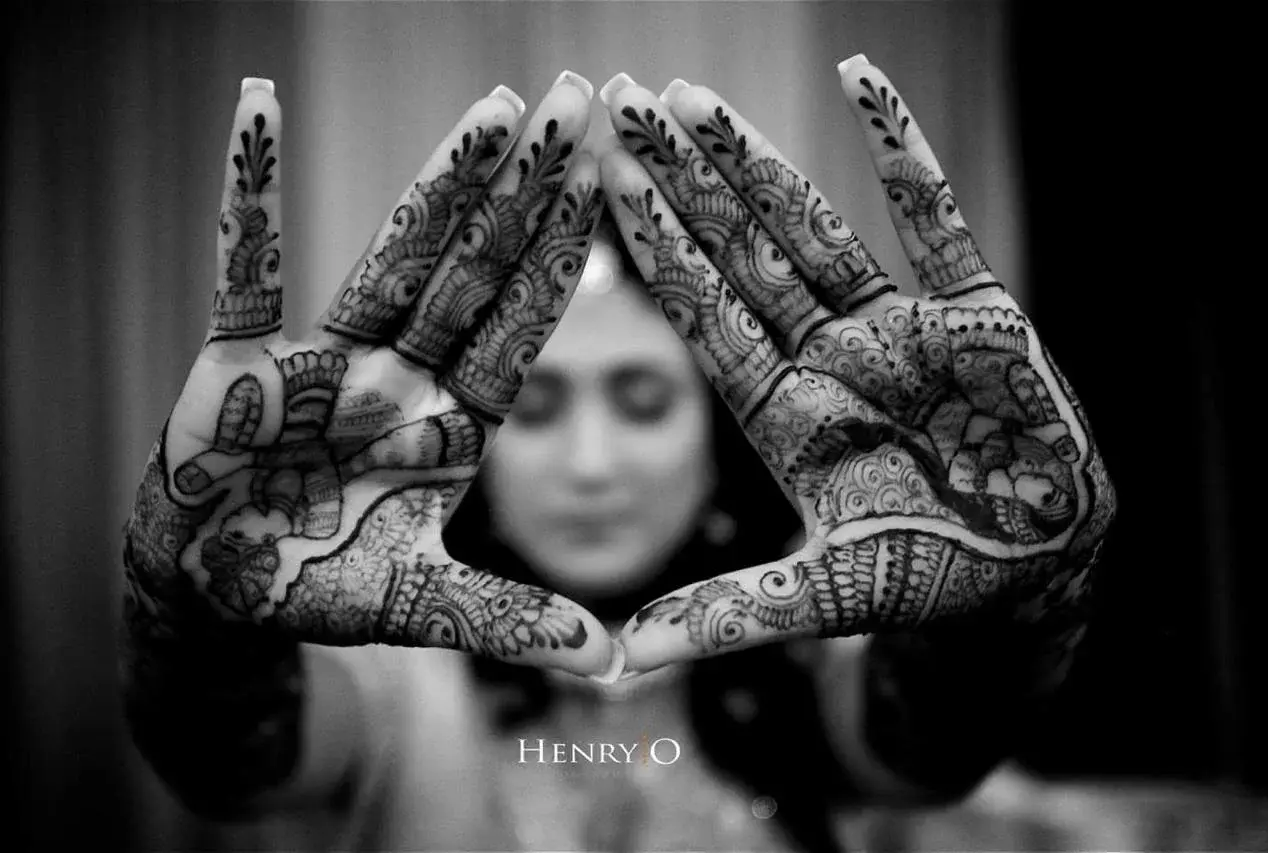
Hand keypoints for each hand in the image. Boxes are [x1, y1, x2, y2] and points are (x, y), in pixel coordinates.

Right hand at [122, 72, 616, 676]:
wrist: (219, 591)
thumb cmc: (323, 588)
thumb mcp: (426, 607)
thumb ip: (513, 622)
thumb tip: (614, 664)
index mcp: (452, 427)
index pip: (522, 330)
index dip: (565, 261)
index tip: (612, 185)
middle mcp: (401, 379)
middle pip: (475, 272)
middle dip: (525, 193)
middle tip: (577, 100)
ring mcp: (324, 362)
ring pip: (390, 258)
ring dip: (438, 182)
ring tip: (492, 106)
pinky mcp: (241, 361)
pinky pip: (245, 266)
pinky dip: (248, 193)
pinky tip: (256, 107)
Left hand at [597, 57, 1115, 674]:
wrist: (1036, 570)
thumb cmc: (930, 582)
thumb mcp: (825, 595)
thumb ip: (733, 613)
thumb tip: (627, 659)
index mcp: (785, 414)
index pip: (705, 317)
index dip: (655, 251)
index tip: (600, 184)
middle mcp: (828, 359)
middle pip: (741, 254)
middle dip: (682, 182)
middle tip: (621, 102)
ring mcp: (898, 330)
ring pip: (815, 226)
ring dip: (757, 160)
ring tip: (694, 96)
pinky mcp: (975, 316)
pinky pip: (936, 221)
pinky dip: (903, 153)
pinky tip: (862, 82)